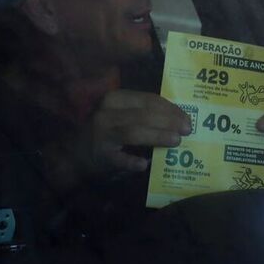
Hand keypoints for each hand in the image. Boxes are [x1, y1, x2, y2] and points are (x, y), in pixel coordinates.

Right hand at [74, 89, 192, 175]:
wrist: (76, 153)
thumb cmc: (107, 131)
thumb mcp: (123, 115)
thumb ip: (145, 114)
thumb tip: (179, 119)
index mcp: (116, 99)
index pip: (148, 100)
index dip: (170, 108)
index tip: (187, 118)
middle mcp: (107, 113)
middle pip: (143, 115)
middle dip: (168, 121)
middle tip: (187, 130)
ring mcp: (101, 135)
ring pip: (133, 132)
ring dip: (156, 136)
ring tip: (176, 141)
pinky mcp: (98, 156)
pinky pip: (117, 159)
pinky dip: (130, 161)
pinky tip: (144, 165)